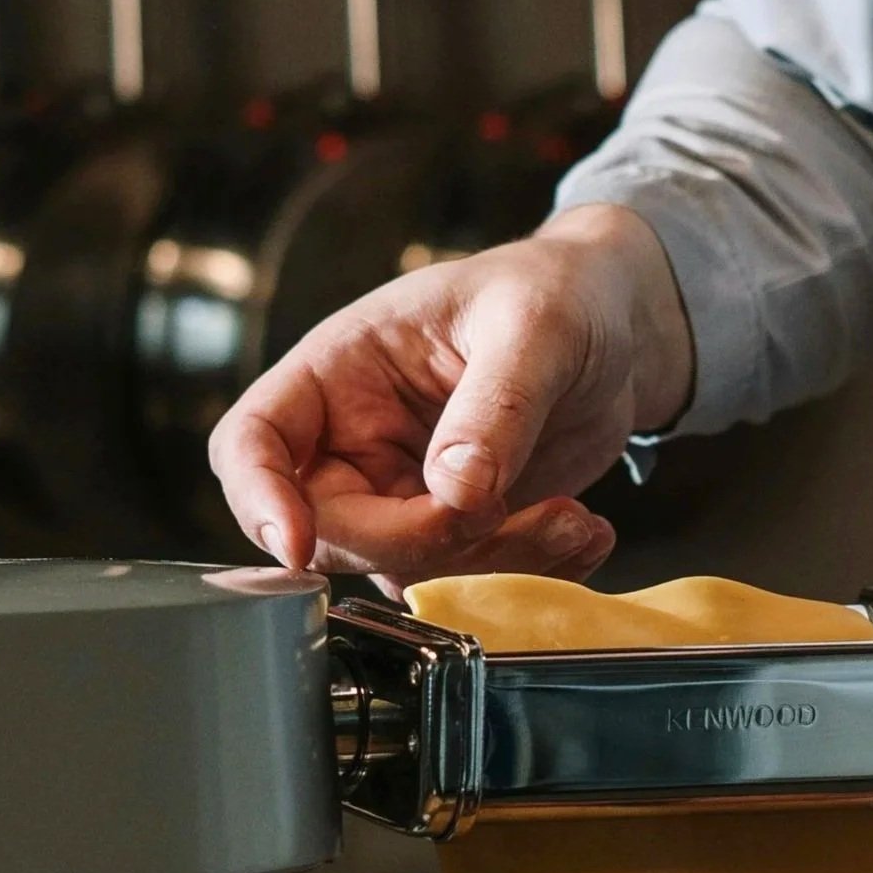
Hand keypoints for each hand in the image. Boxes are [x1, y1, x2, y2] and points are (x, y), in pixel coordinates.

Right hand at [208, 203, 695, 580]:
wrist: (619, 327)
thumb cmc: (558, 292)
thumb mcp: (534, 326)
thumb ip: (495, 405)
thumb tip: (457, 492)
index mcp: (340, 371)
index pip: (253, 442)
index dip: (260, 498)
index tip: (297, 543)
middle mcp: (356, 440)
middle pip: (330, 530)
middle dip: (421, 539)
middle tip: (510, 511)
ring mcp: (405, 492)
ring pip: (405, 568)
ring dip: (491, 562)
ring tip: (571, 521)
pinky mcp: (458, 528)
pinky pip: (466, 579)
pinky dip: (528, 572)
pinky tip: (580, 533)